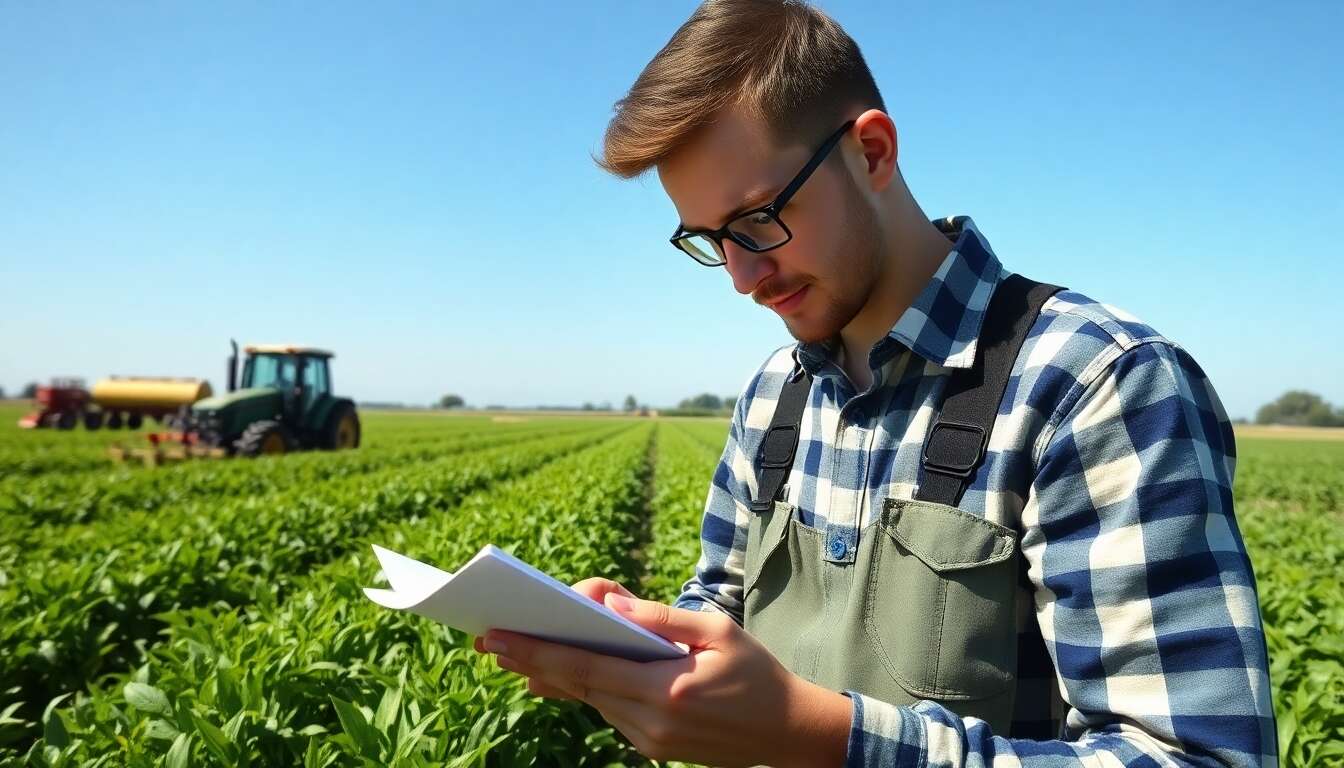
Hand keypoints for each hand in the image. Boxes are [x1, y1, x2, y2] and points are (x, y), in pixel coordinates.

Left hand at [473, 593, 851, 766]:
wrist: (789, 732)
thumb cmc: (757, 671)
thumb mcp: (715, 629)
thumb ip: (658, 616)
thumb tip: (606, 601)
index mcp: (665, 688)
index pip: (585, 667)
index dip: (537, 652)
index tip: (498, 639)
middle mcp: (650, 722)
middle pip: (577, 685)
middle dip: (531, 662)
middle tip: (488, 642)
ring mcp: (649, 742)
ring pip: (589, 700)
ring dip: (554, 676)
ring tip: (516, 654)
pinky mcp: (652, 749)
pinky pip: (609, 712)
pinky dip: (587, 688)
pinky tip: (563, 672)